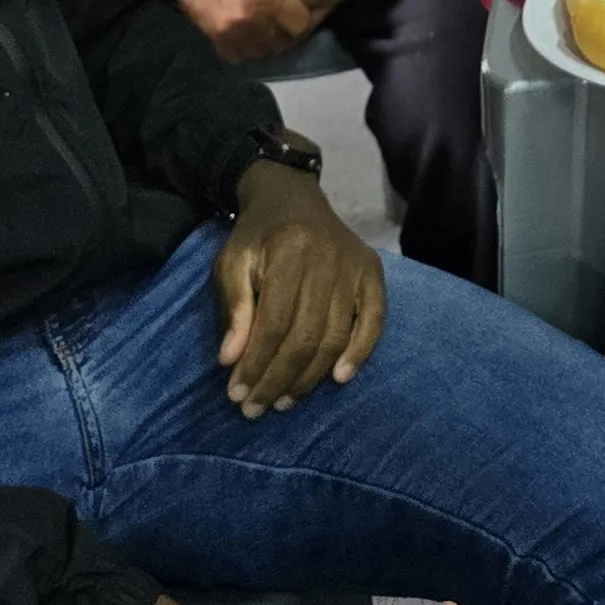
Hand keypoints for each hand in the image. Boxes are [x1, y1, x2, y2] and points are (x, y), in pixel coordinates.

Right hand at [152, 0, 313, 63]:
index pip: (301, 25)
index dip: (306, 19)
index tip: (304, 12)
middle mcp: (249, 19)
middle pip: (283, 42)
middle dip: (289, 33)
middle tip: (289, 23)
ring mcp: (229, 30)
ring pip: (260, 52)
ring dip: (268, 44)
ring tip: (271, 31)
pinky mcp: (212, 35)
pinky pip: (237, 54)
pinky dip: (246, 48)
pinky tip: (250, 35)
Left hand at [215, 159, 385, 419]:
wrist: (292, 196)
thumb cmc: (257, 235)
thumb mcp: (232, 262)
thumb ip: (233, 307)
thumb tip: (231, 360)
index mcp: (290, 253)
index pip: (274, 324)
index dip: (256, 364)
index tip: (237, 393)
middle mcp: (329, 260)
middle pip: (306, 337)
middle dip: (279, 379)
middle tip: (257, 408)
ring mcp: (356, 267)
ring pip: (336, 337)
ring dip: (310, 377)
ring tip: (285, 401)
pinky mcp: (373, 273)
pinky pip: (373, 321)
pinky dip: (360, 353)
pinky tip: (338, 378)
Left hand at [233, 0, 413, 25]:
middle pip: (275, 18)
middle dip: (257, 20)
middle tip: (235, 20)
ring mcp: (324, 3)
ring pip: (294, 27)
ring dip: (277, 29)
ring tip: (258, 32)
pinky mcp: (337, 3)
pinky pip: (311, 23)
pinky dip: (296, 27)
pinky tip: (287, 25)